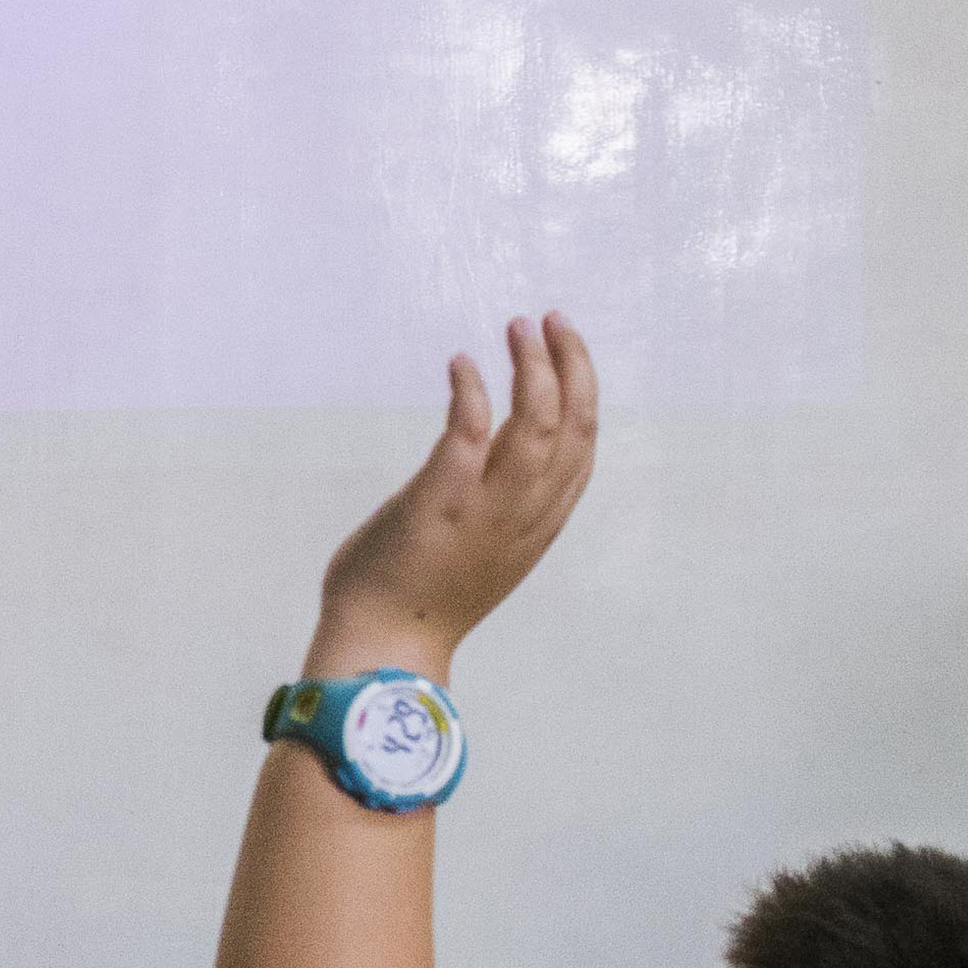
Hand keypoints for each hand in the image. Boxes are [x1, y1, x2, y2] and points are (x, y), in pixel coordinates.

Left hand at [314, 314, 598, 664]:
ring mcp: (485, 509)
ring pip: (537, 424)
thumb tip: (490, 461)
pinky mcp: (440, 501)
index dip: (583, 395)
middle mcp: (524, 516)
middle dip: (572, 365)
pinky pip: (469, 432)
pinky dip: (470, 391)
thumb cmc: (422, 600)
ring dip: (533, 368)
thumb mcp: (485, 553)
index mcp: (537, 527)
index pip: (583, 451)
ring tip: (519, 328)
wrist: (383, 646)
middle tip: (552, 320)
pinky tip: (461, 364)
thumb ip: (503, 511)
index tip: (567, 354)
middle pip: (574, 427)